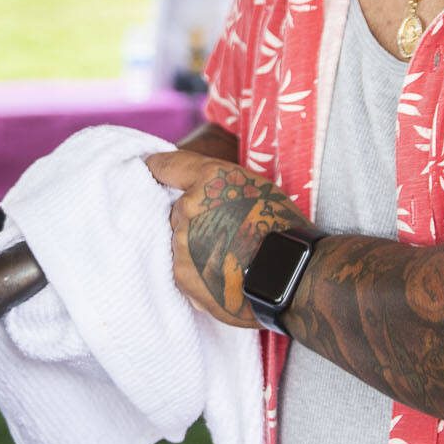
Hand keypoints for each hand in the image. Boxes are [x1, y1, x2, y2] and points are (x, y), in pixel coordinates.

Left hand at [145, 151, 312, 327]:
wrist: (293, 276)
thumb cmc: (281, 228)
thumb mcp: (254, 186)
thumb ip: (216, 184)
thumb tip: (191, 190)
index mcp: (208, 180)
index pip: (164, 166)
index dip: (157, 168)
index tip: (151, 169)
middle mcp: (188, 209)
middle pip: (176, 211)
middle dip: (193, 219)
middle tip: (224, 230)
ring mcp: (181, 245)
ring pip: (179, 242)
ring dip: (195, 247)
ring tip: (229, 257)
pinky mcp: (183, 277)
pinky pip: (184, 269)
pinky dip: (199, 273)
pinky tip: (225, 274)